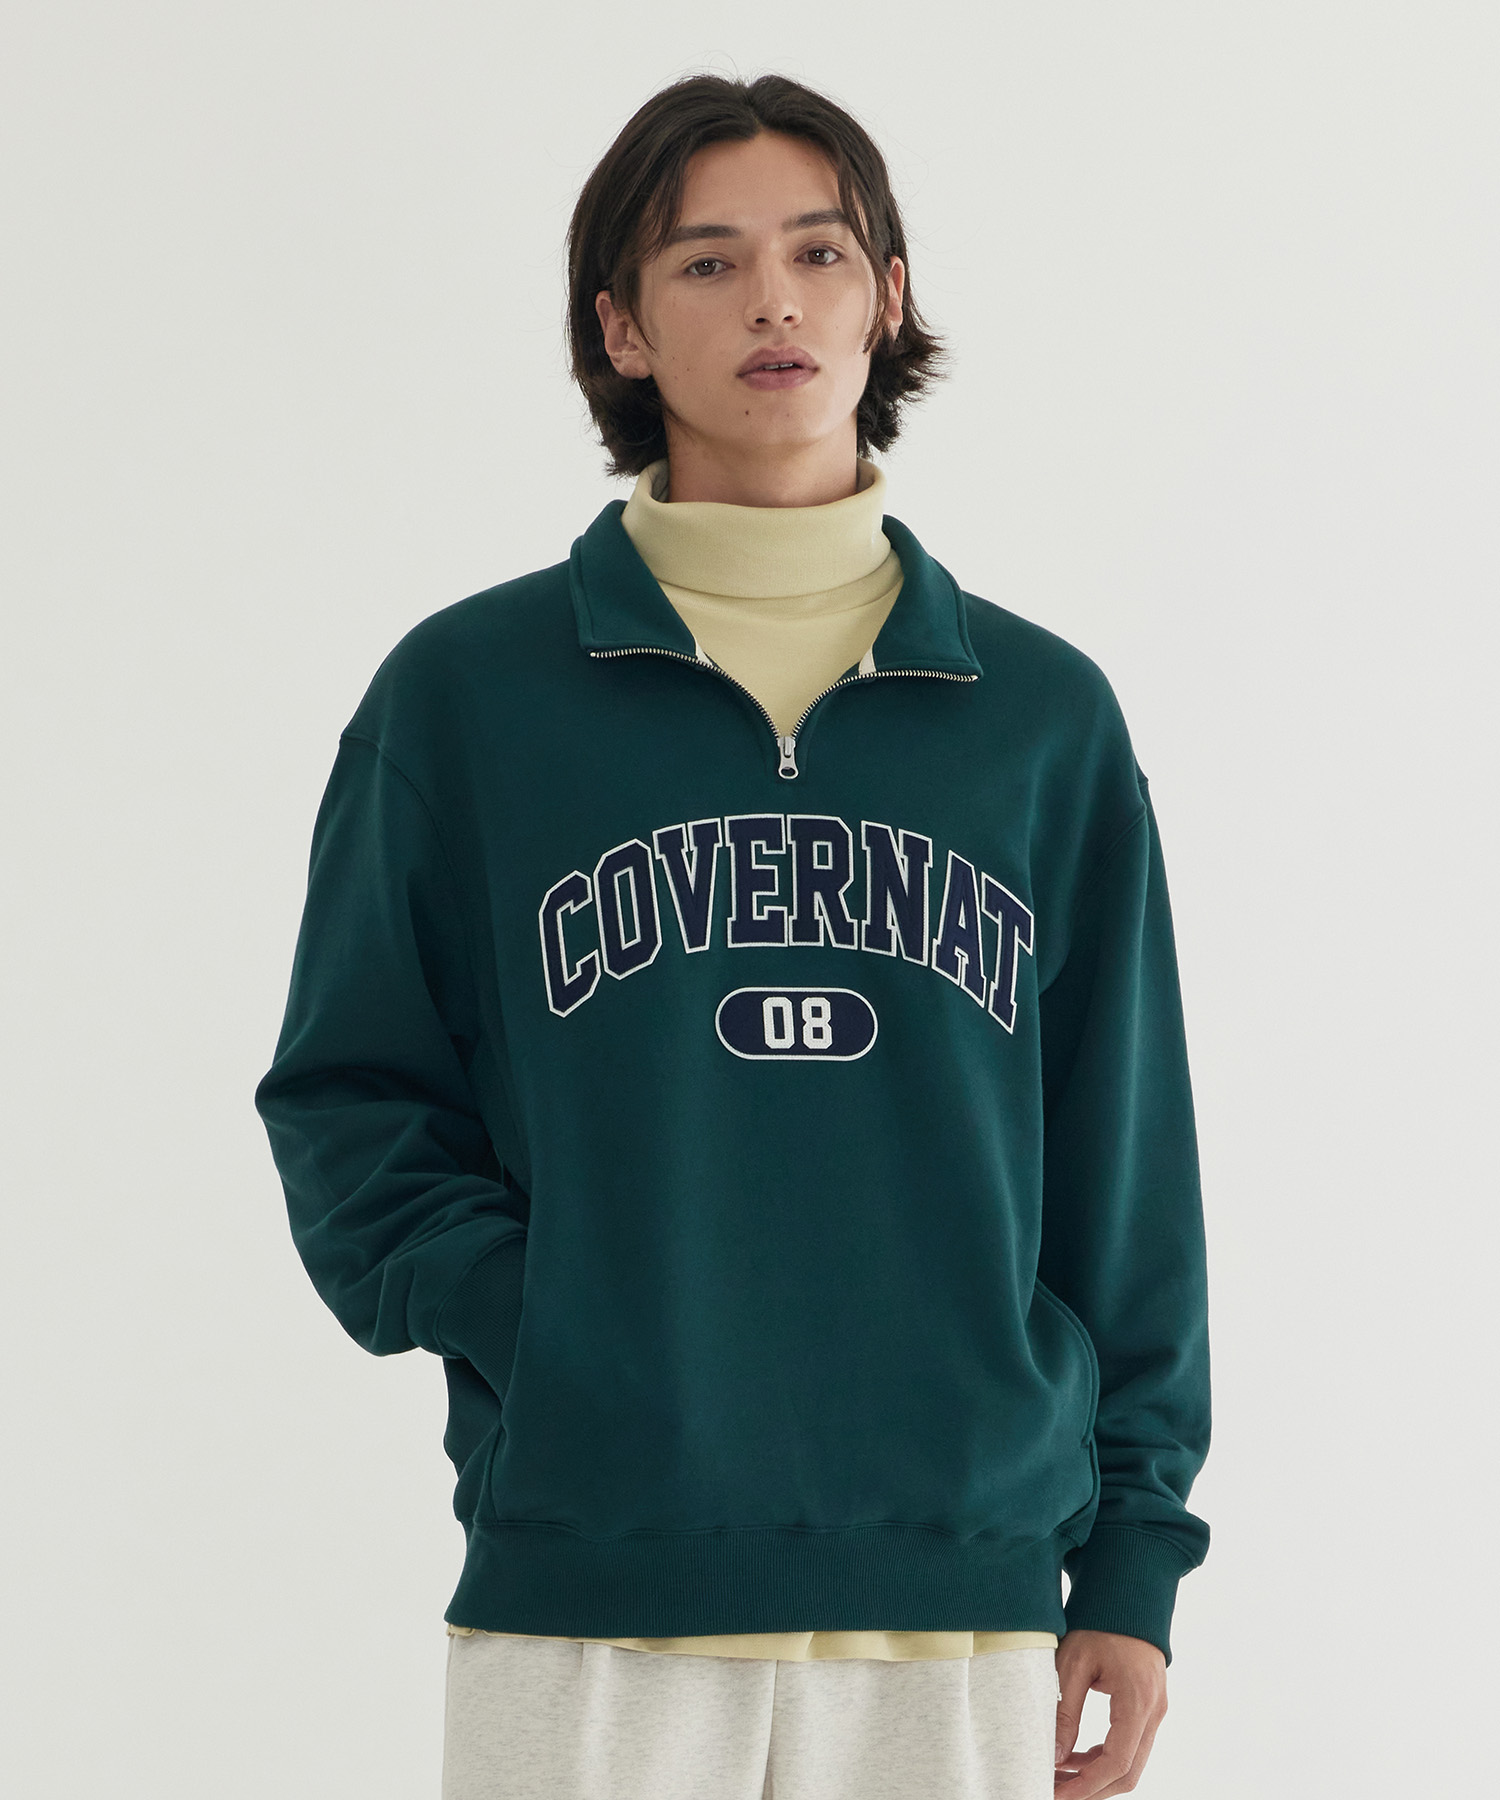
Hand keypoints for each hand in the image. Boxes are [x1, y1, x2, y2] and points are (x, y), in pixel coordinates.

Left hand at [1053, 1629, 1167, 1796]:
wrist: (1128, 1593)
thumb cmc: (1100, 1622)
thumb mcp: (1073, 1663)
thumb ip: (1065, 1711)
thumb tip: (1053, 1756)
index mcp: (1138, 1701)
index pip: (1117, 1763)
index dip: (1087, 1786)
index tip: (1058, 1795)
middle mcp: (1154, 1711)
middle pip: (1128, 1772)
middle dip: (1091, 1788)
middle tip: (1055, 1792)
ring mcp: (1155, 1710)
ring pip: (1130, 1762)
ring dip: (1095, 1775)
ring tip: (1057, 1776)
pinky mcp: (1148, 1706)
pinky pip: (1129, 1744)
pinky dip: (1103, 1757)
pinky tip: (1072, 1757)